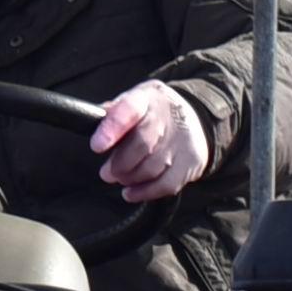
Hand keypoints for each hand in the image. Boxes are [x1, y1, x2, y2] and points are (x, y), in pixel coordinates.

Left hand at [89, 80, 212, 202]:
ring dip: (130, 178)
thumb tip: (95, 122)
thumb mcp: (134, 100)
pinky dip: (144, 192)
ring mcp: (183, 141)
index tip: (97, 145)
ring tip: (120, 178)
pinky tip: (131, 192)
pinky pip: (165, 185)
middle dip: (119, 163)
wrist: (195, 118)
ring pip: (152, 168)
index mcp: (147, 97)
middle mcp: (168, 117)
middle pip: (142, 144)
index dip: (112, 128)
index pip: (130, 110)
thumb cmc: (153, 112)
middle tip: (106, 173)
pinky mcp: (191, 162)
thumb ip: (114, 112)